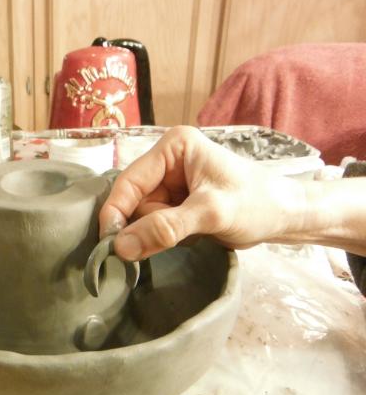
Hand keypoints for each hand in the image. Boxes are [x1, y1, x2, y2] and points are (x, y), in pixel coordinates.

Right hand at [99, 125, 306, 259]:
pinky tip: (188, 236)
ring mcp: (170, 182)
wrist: (285, 217)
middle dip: (145, 225)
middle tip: (176, 237)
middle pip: (133, 201)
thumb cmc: (256, 204)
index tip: (109, 245)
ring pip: (141, 217)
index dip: (116, 212)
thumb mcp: (211, 213)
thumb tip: (121, 247)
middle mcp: (166, 161)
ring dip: (157, 233)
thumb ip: (165, 228)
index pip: (129, 181)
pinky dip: (164, 236)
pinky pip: (153, 224)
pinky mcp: (175, 202)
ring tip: (192, 233)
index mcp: (173, 147)